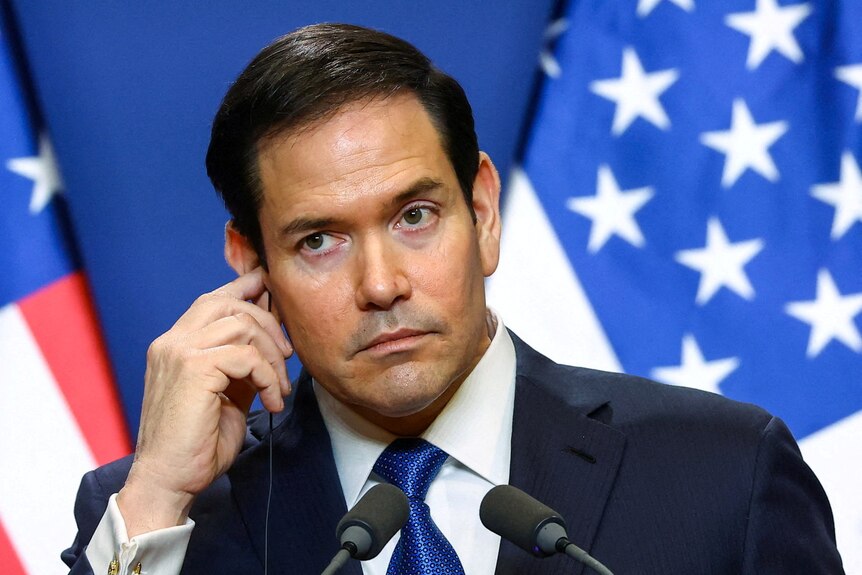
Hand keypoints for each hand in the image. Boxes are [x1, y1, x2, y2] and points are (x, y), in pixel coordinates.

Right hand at [117, 268, 291, 536]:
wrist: (168, 481)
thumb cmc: (197, 444)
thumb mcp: (227, 394)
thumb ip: (241, 363)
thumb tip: (270, 340)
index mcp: (175, 345)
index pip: (212, 300)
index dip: (244, 289)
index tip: (270, 294)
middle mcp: (172, 342)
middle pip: (230, 305)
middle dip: (268, 324)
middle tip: (287, 356)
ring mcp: (179, 352)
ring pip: (242, 326)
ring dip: (272, 357)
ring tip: (278, 388)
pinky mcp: (193, 369)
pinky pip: (247, 357)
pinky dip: (268, 377)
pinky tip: (271, 402)